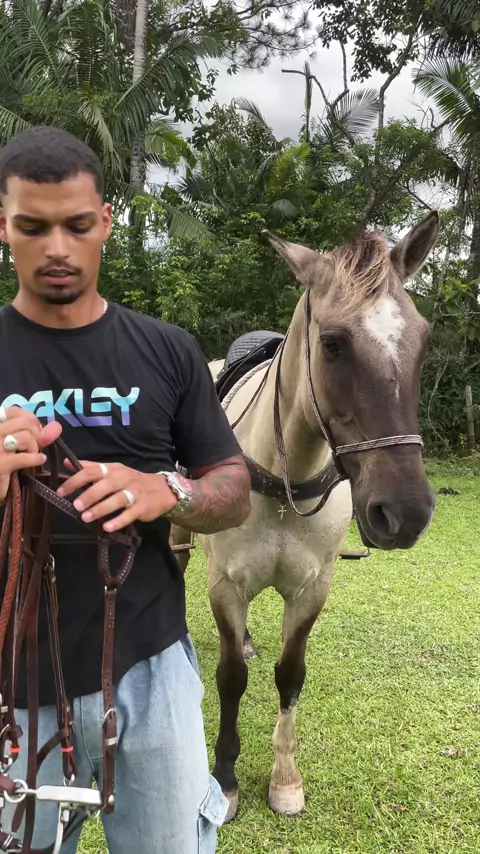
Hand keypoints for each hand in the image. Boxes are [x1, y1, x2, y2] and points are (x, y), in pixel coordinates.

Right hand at [0, 407, 61, 499]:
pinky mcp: (0, 465)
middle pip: (23, 422)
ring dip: (35, 448)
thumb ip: (33, 434)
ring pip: (26, 437)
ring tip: (33, 456)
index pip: (13, 411)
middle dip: (36, 434)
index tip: (36, 430)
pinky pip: (24, 458)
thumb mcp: (12, 446)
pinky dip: (35, 459)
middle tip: (36, 447)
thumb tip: (56, 427)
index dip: (30, 419)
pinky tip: (39, 461)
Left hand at [56, 460, 177, 531]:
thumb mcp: (112, 471)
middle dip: (89, 495)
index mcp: (113, 469)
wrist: (162, 489)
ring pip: (117, 500)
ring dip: (100, 509)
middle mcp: (123, 479)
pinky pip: (129, 514)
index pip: (93, 471)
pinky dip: (118, 521)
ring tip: (86, 518)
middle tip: (76, 506)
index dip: (76, 480)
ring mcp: (134, 493)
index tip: (62, 491)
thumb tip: (67, 463)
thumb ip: (90, 468)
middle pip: (105, 485)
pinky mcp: (143, 506)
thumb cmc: (131, 481)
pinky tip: (107, 527)